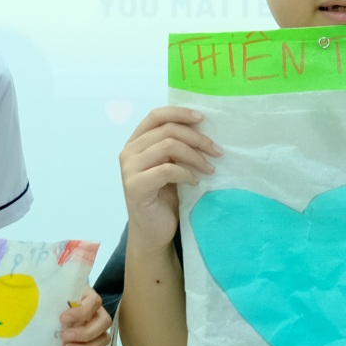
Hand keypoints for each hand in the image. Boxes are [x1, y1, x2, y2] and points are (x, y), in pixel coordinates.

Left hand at [59, 288, 111, 345]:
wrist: (55, 314)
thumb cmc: (56, 303)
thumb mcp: (57, 298)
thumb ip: (56, 303)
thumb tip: (49, 313)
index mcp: (90, 297)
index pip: (95, 301)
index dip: (81, 312)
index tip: (62, 319)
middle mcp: (98, 312)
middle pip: (105, 322)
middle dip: (85, 333)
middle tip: (65, 336)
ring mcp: (98, 329)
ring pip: (103, 339)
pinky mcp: (94, 343)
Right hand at [119, 106, 218, 251]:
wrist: (152, 232)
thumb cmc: (163, 197)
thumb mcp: (170, 165)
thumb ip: (175, 147)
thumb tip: (202, 127)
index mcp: (136, 142)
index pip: (156, 115)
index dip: (180, 113)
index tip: (203, 119)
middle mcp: (129, 152)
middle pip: (168, 130)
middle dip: (197, 138)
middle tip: (217, 151)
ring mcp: (129, 169)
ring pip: (168, 146)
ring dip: (195, 156)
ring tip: (209, 168)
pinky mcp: (135, 186)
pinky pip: (167, 169)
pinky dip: (186, 173)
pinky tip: (195, 181)